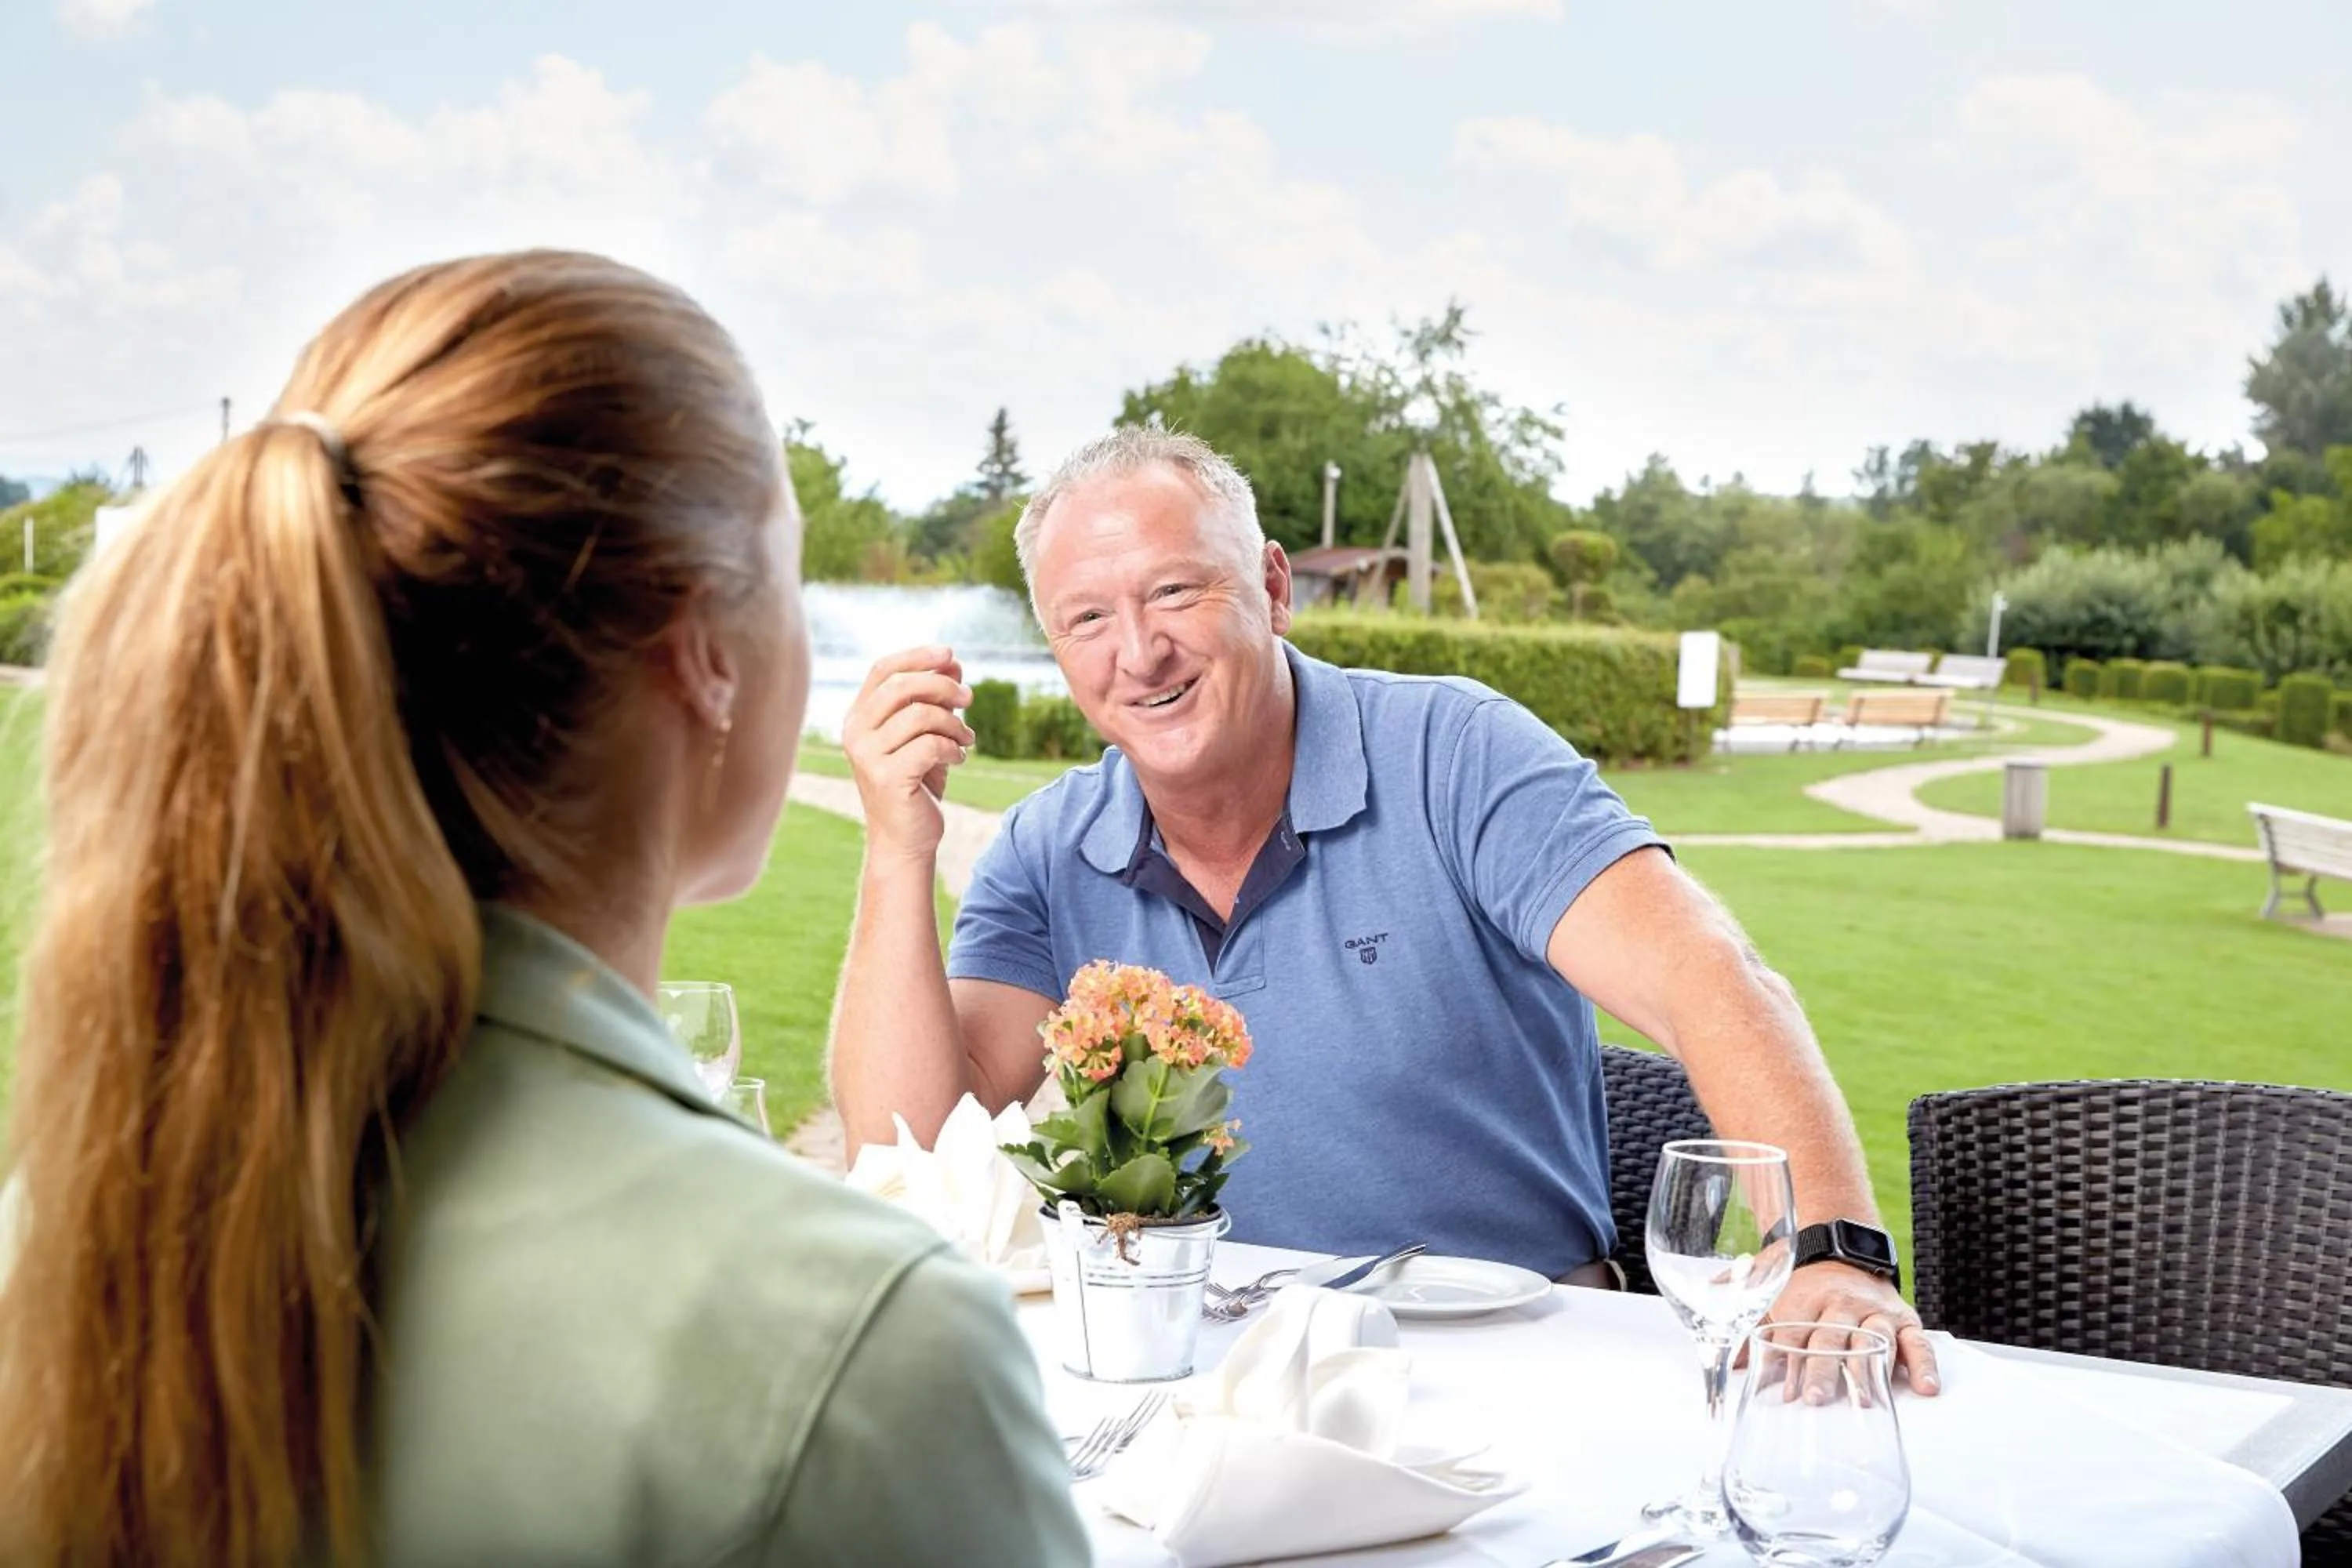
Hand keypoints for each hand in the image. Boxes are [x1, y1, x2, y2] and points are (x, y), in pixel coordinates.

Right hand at [841, 646, 973, 863]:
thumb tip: (952, 662)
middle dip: (944, 686)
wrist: (906, 840)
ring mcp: (868, 756)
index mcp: (859, 717)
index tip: (950, 654)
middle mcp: (856, 733)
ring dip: (955, 724)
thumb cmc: (916, 783)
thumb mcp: (925, 734)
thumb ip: (933, 698)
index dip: (917, 656)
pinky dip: (953, 748)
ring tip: (966, 740)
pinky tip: (958, 760)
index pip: (883, 669)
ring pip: (921, 715)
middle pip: (902, 685)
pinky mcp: (887, 778)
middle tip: (969, 699)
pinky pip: (930, 745)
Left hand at [1762, 1261, 1940, 1397]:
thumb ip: (1751, 1330)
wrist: (1838, 1244)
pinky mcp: (1903, 1319)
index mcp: (1805, 1298)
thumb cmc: (1800, 1282)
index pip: (1796, 1335)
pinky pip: (1917, 1341)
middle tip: (1817, 1399)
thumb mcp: (1770, 1296)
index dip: (1789, 1363)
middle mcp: (1840, 1304)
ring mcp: (1874, 1311)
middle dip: (1823, 1369)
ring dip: (1868, 1370)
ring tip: (1864, 1401)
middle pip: (1830, 1338)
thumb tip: (1732, 1365)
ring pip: (1872, 1341)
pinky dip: (1924, 1364)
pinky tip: (1926, 1387)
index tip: (1787, 1393)